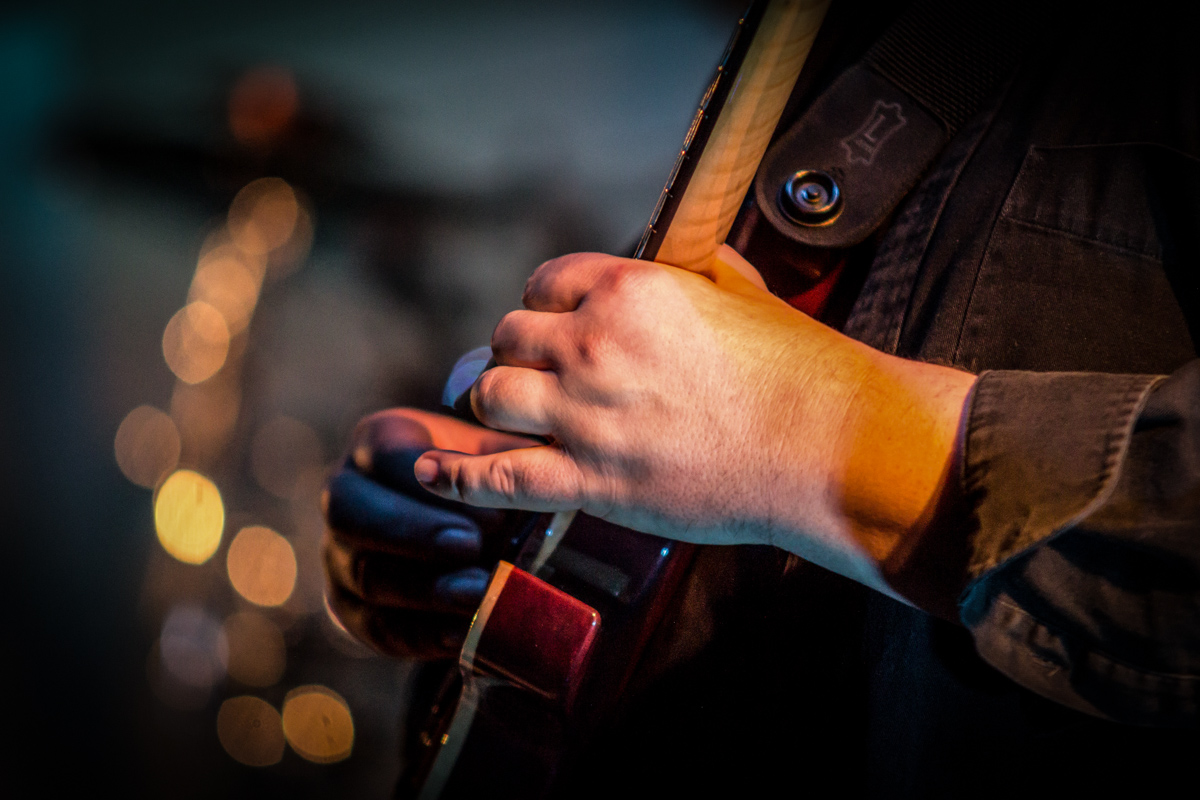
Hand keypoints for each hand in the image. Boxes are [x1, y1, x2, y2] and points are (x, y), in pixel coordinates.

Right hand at [322, 409, 537, 657]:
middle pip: (351, 512)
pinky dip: (421, 634)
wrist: (458, 535)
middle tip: (471, 546)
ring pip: (363, 574)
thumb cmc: (481, 480)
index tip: (478, 501)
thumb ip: (508, 453)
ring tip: (478, 592)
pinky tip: (463, 633)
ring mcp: (339, 553)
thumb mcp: (494, 452)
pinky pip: (376, 627)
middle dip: (412, 531)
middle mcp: (346, 493)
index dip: (428, 477)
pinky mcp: (350, 608)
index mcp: (377, 443)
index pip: (385, 452)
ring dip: (423, 588)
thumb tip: (539, 459)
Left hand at [413, 246, 975, 596]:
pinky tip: (432, 472)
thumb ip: (696, 271)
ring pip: (490, 396)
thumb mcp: (745, 293)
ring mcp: (586, 415)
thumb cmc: (798, 368)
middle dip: (517, 354)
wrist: (826, 445)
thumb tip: (680, 261)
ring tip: (510, 414)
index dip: (543, 304)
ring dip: (495, 404)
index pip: (544, 281)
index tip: (551, 326)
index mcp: (628, 289)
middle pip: (508, 337)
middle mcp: (594, 344)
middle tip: (534, 375)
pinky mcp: (591, 480)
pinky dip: (458, 476)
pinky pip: (499, 476)